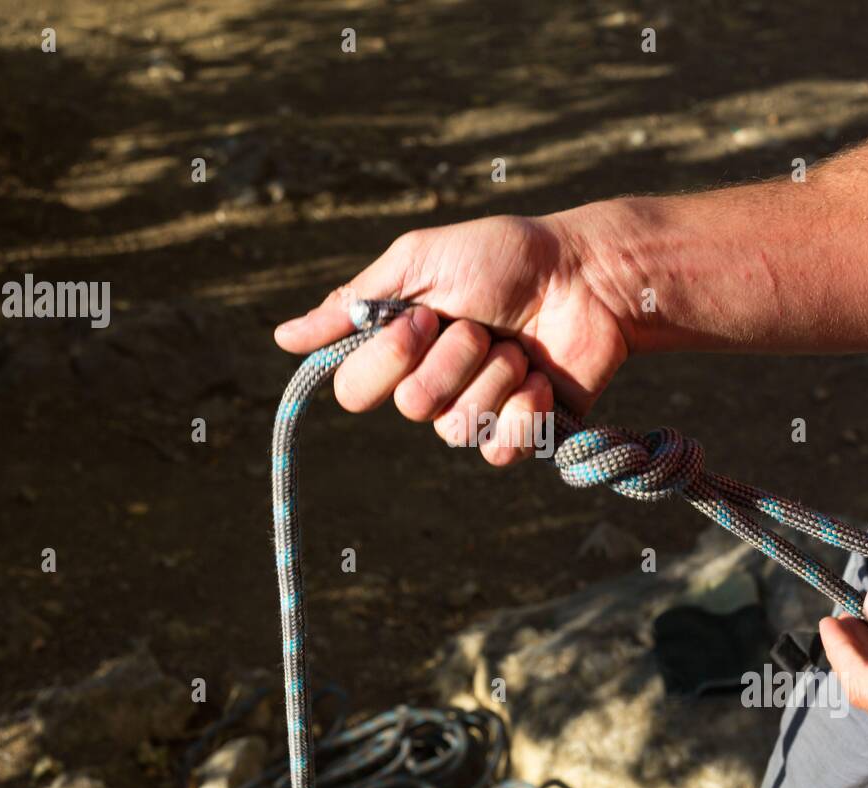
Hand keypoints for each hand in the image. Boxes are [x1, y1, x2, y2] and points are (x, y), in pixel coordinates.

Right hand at [274, 214, 632, 465]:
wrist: (585, 275)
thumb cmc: (503, 258)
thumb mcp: (418, 263)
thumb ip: (352, 305)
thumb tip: (282, 339)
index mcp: (400, 348)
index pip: (353, 390)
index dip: (386, 360)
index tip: (423, 318)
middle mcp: (431, 386)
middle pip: (408, 407)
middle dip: (451, 359)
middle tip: (481, 325)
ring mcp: (477, 411)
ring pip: (455, 429)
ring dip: (494, 375)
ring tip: (520, 346)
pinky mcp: (521, 433)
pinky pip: (498, 450)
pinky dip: (523, 409)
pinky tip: (541, 378)